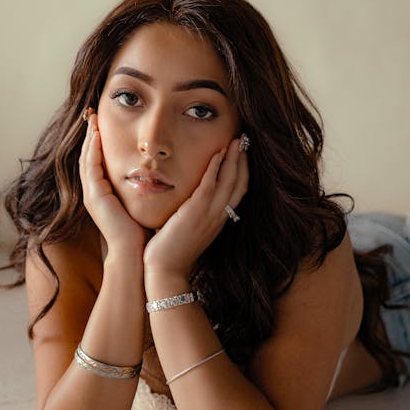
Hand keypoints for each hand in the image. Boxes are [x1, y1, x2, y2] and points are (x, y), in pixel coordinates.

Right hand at [79, 112, 149, 257]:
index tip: (103, 120)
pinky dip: (92, 150)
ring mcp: (92, 195)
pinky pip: (90, 168)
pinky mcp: (94, 198)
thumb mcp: (141, 201)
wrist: (137, 254)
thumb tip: (157, 169)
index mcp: (104, 192)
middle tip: (92, 112)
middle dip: (90, 133)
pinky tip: (97, 134)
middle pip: (88, 155)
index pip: (98, 159)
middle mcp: (94, 192)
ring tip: (92, 117)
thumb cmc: (144, 230)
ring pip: (86, 158)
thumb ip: (142, 184)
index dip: (98, 140)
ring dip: (89, 136)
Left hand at [143, 136, 248, 279]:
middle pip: (240, 183)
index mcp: (219, 220)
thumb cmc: (172, 250)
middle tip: (245, 140)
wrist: (165, 270)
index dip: (243, 170)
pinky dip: (216, 168)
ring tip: (237, 141)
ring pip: (229, 182)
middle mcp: (219, 217)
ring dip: (234, 159)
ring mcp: (209, 215)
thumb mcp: (189, 228)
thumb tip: (190, 199)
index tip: (243, 153)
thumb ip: (194, 213)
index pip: (239, 191)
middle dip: (244, 160)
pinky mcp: (195, 213)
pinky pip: (210, 186)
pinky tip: (217, 153)